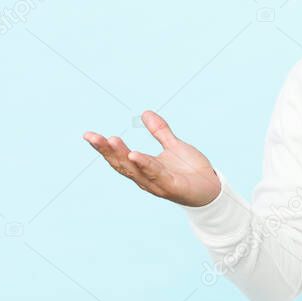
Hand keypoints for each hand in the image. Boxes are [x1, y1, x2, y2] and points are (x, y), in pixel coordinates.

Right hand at [82, 110, 221, 206]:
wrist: (212, 187)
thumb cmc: (191, 170)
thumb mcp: (174, 145)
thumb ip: (160, 131)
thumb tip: (145, 112)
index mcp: (143, 168)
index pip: (119, 157)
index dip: (104, 147)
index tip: (89, 134)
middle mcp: (145, 178)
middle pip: (121, 164)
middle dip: (106, 150)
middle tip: (91, 136)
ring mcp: (157, 184)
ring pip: (135, 170)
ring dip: (122, 156)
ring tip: (111, 140)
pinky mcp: (171, 187)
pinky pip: (156, 175)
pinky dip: (144, 165)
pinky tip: (135, 155)